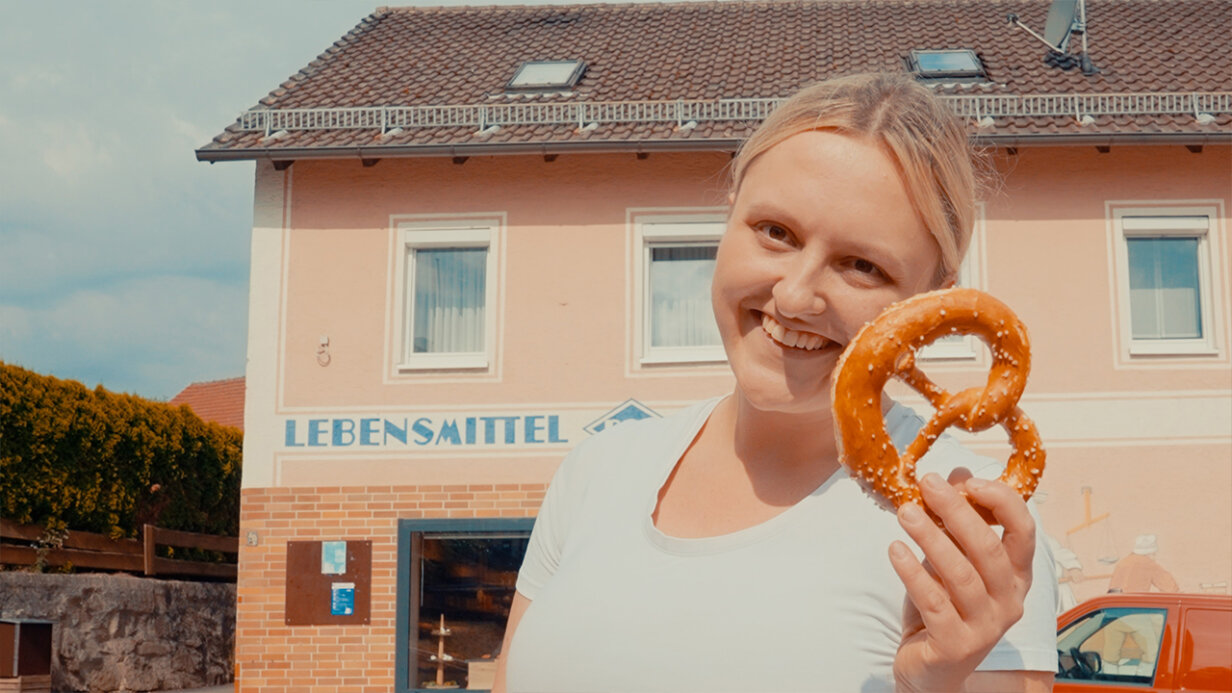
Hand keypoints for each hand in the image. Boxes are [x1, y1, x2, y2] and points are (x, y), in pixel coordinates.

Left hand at [889, 469, 1035, 692]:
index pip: (1024, 531)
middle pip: (989, 548)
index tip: (968, 481)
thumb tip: (957, 474)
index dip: (1002, 502)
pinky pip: (934, 602)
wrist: (931, 668)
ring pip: (961, 574)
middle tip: (926, 484)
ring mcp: (986, 626)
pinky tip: (894, 550)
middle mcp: (1009, 600)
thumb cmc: (943, 606)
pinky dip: (912, 573)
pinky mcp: (957, 645)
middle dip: (957, 511)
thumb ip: (957, 521)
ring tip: (905, 512)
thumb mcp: (951, 559)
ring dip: (930, 538)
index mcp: (1016, 575)